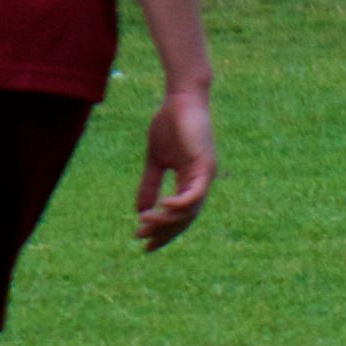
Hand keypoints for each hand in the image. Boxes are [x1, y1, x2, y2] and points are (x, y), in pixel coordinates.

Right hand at [134, 83, 214, 249]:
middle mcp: (201, 181)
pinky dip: (180, 204)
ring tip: (144, 223)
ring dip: (166, 221)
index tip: (145, 246)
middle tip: (139, 237)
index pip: (181, 216)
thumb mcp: (155, 161)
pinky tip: (161, 207)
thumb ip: (150, 184)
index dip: (164, 232)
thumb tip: (140, 210)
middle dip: (162, 231)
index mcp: (191, 181)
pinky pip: (195, 193)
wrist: (180, 99)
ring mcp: (205, 173)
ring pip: (189, 210)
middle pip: (185, 219)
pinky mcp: (204, 164)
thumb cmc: (169, 125)